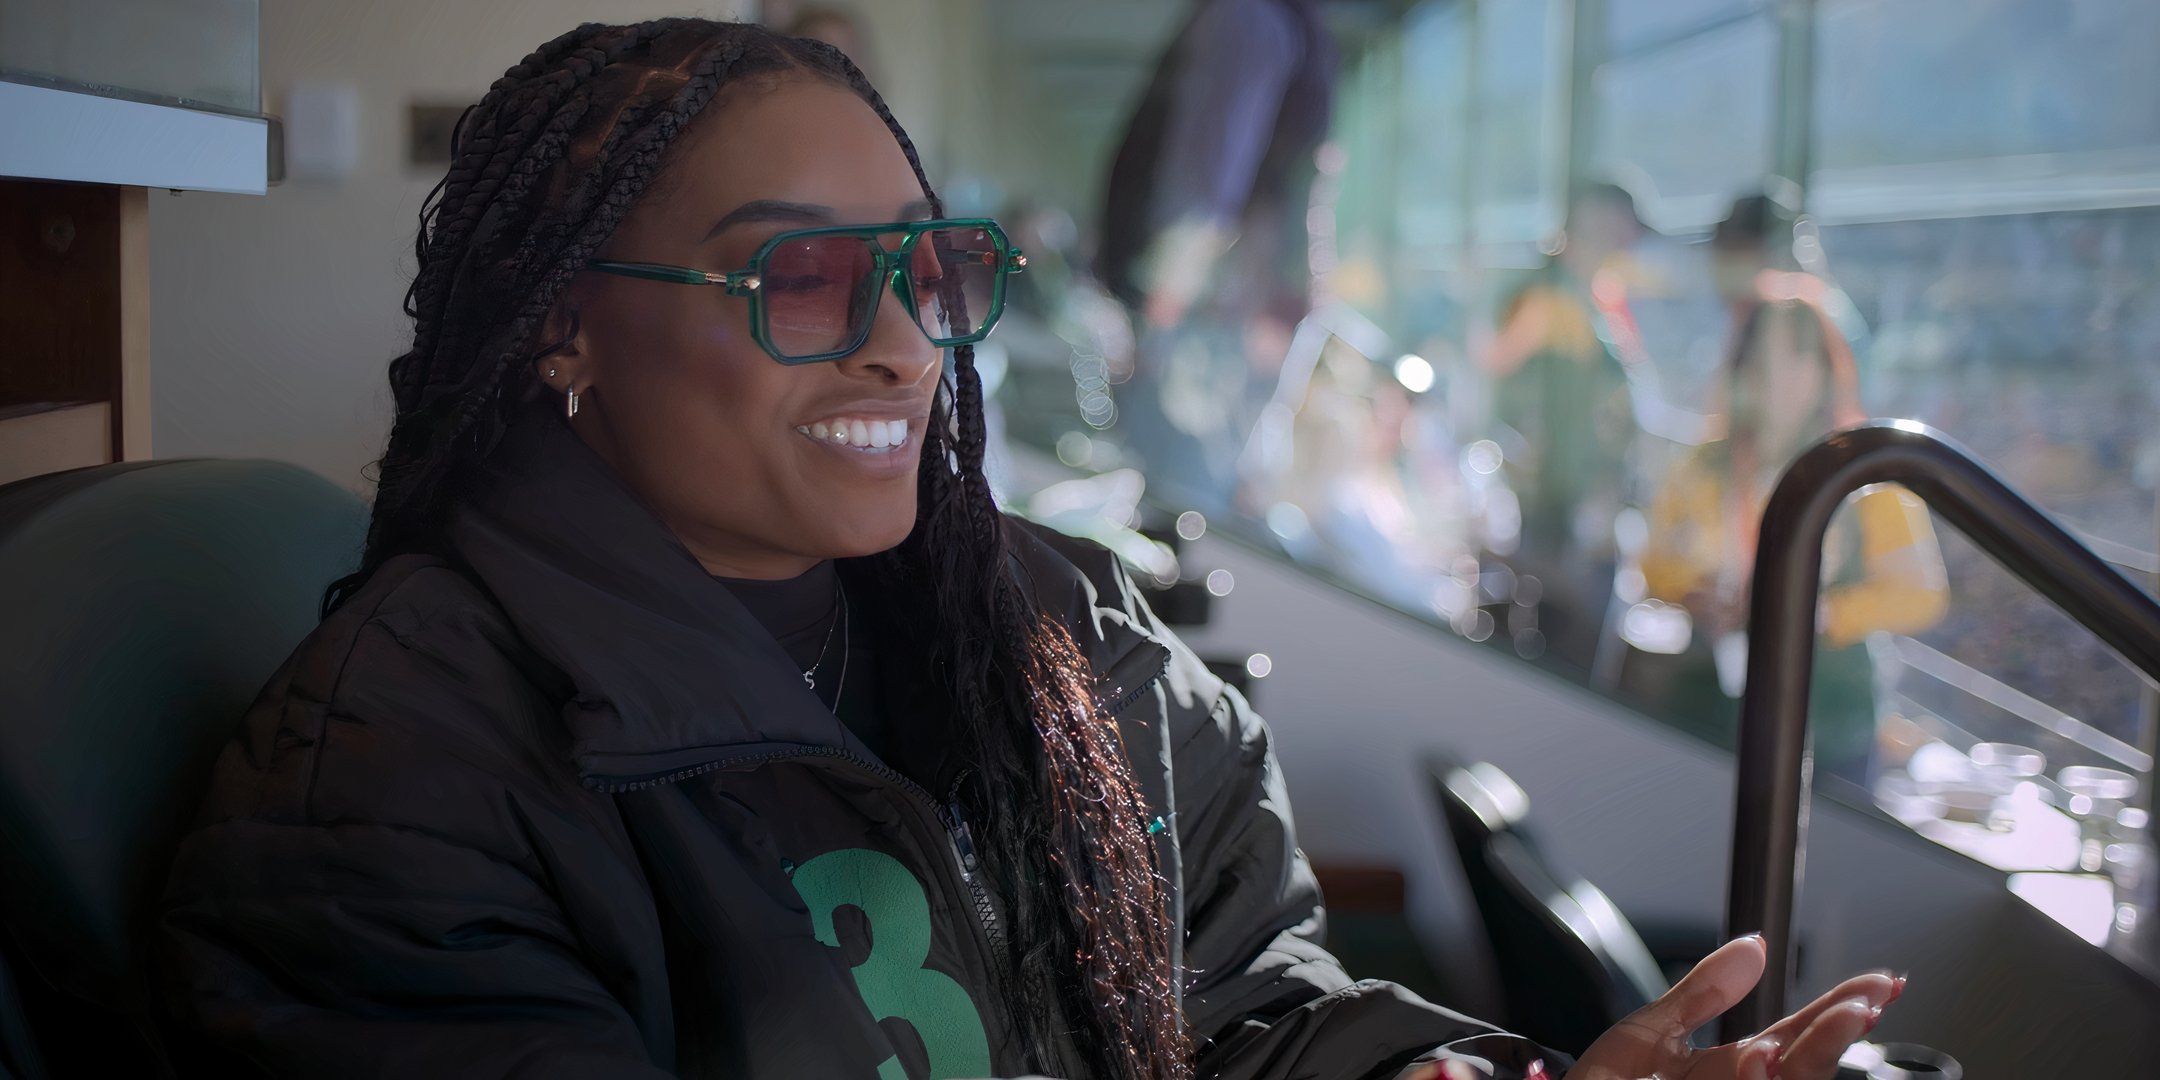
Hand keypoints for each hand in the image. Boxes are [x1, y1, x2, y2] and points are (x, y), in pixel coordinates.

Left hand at [1571, 935, 1902, 1079]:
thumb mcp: (1646, 1035)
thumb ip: (1701, 992)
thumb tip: (1756, 944)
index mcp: (1732, 1071)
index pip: (1798, 1038)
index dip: (1840, 1010)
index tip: (1882, 982)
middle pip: (1803, 1068)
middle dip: (1834, 1036)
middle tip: (1862, 1005)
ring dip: (1801, 1064)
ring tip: (1806, 1033)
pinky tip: (1756, 1064)